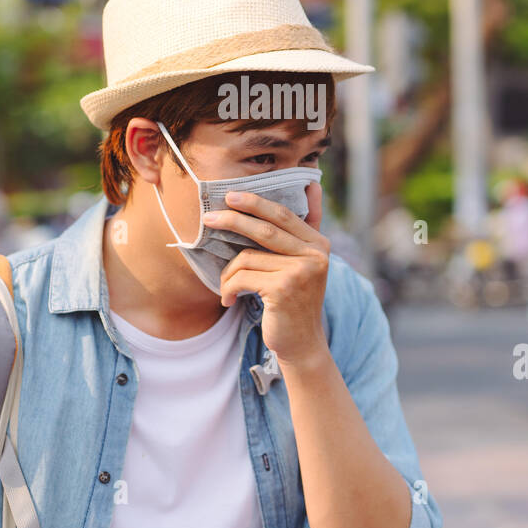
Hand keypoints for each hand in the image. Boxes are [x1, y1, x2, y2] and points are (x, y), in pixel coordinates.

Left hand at [206, 183, 330, 366]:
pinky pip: (242, 277)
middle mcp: (315, 255)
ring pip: (248, 257)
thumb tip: (312, 183)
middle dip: (233, 220)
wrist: (301, 343)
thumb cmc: (294, 301)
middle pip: (265, 228)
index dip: (256, 203)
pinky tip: (228, 300)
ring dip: (229, 273)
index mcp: (319, 244)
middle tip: (209, 218)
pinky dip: (228, 288)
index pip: (283, 214)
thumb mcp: (304, 263)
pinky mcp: (284, 289)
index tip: (231, 195)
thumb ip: (306, 229)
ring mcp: (301, 272)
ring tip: (226, 286)